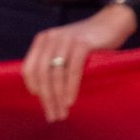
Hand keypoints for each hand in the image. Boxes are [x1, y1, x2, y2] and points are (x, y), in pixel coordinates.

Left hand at [22, 4, 135, 121]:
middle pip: (41, 73)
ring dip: (58, 97)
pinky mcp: (82, 44)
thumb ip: (53, 62)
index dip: (33, 87)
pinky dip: (70, 87)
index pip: (29, 68)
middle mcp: (50, 39)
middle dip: (46, 98)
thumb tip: (45, 92)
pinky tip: (70, 101)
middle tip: (53, 116)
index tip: (40, 103)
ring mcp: (66, 40)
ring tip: (62, 113)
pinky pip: (72, 70)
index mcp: (42, 41)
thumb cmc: (87, 41)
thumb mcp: (64, 49)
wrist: (110, 23)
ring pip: (55, 73)